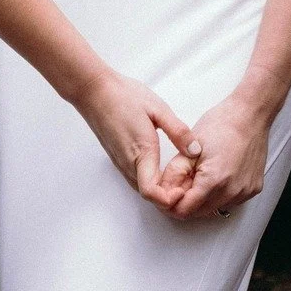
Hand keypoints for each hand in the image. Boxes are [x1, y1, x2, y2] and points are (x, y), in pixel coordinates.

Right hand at [75, 72, 200, 213]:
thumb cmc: (124, 96)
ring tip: (177, 175)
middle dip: (169, 196)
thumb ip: (179, 132)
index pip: (151, 192)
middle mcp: (128, 163)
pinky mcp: (117, 158)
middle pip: (149, 195)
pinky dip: (150, 180)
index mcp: (142, 152)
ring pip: (141, 188)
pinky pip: (135, 178)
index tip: (184, 189)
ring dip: (159, 189)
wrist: (94, 91)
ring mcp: (120, 163)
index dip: (169, 199)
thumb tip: (196, 151)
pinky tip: (161, 167)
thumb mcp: (158, 109)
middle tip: (187, 182)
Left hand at [157, 92, 277, 220]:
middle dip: (186, 201)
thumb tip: (164, 191)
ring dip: (203, 198)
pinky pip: (230, 201)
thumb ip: (175, 173)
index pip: (185, 211)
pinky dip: (219, 193)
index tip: (167, 196)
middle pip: (199, 213)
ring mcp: (244, 192)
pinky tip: (217, 174)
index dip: (171, 205)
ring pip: (215, 208)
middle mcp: (232, 192)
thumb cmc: (222, 124)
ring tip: (201, 174)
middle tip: (182, 181)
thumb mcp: (189, 148)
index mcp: (213, 181)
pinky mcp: (253, 189)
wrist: (250, 115)